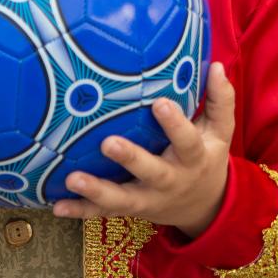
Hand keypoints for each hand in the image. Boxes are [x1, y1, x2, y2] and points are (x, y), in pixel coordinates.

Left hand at [52, 63, 234, 237]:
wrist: (204, 206)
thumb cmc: (207, 156)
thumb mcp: (220, 131)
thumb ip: (221, 99)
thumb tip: (217, 65)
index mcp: (193, 158)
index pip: (187, 140)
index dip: (175, 124)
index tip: (160, 103)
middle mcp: (170, 181)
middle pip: (151, 172)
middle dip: (130, 159)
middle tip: (108, 142)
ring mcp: (148, 199)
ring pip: (122, 199)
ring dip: (97, 190)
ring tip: (72, 178)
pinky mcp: (129, 210)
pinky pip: (102, 212)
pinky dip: (80, 210)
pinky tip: (57, 205)